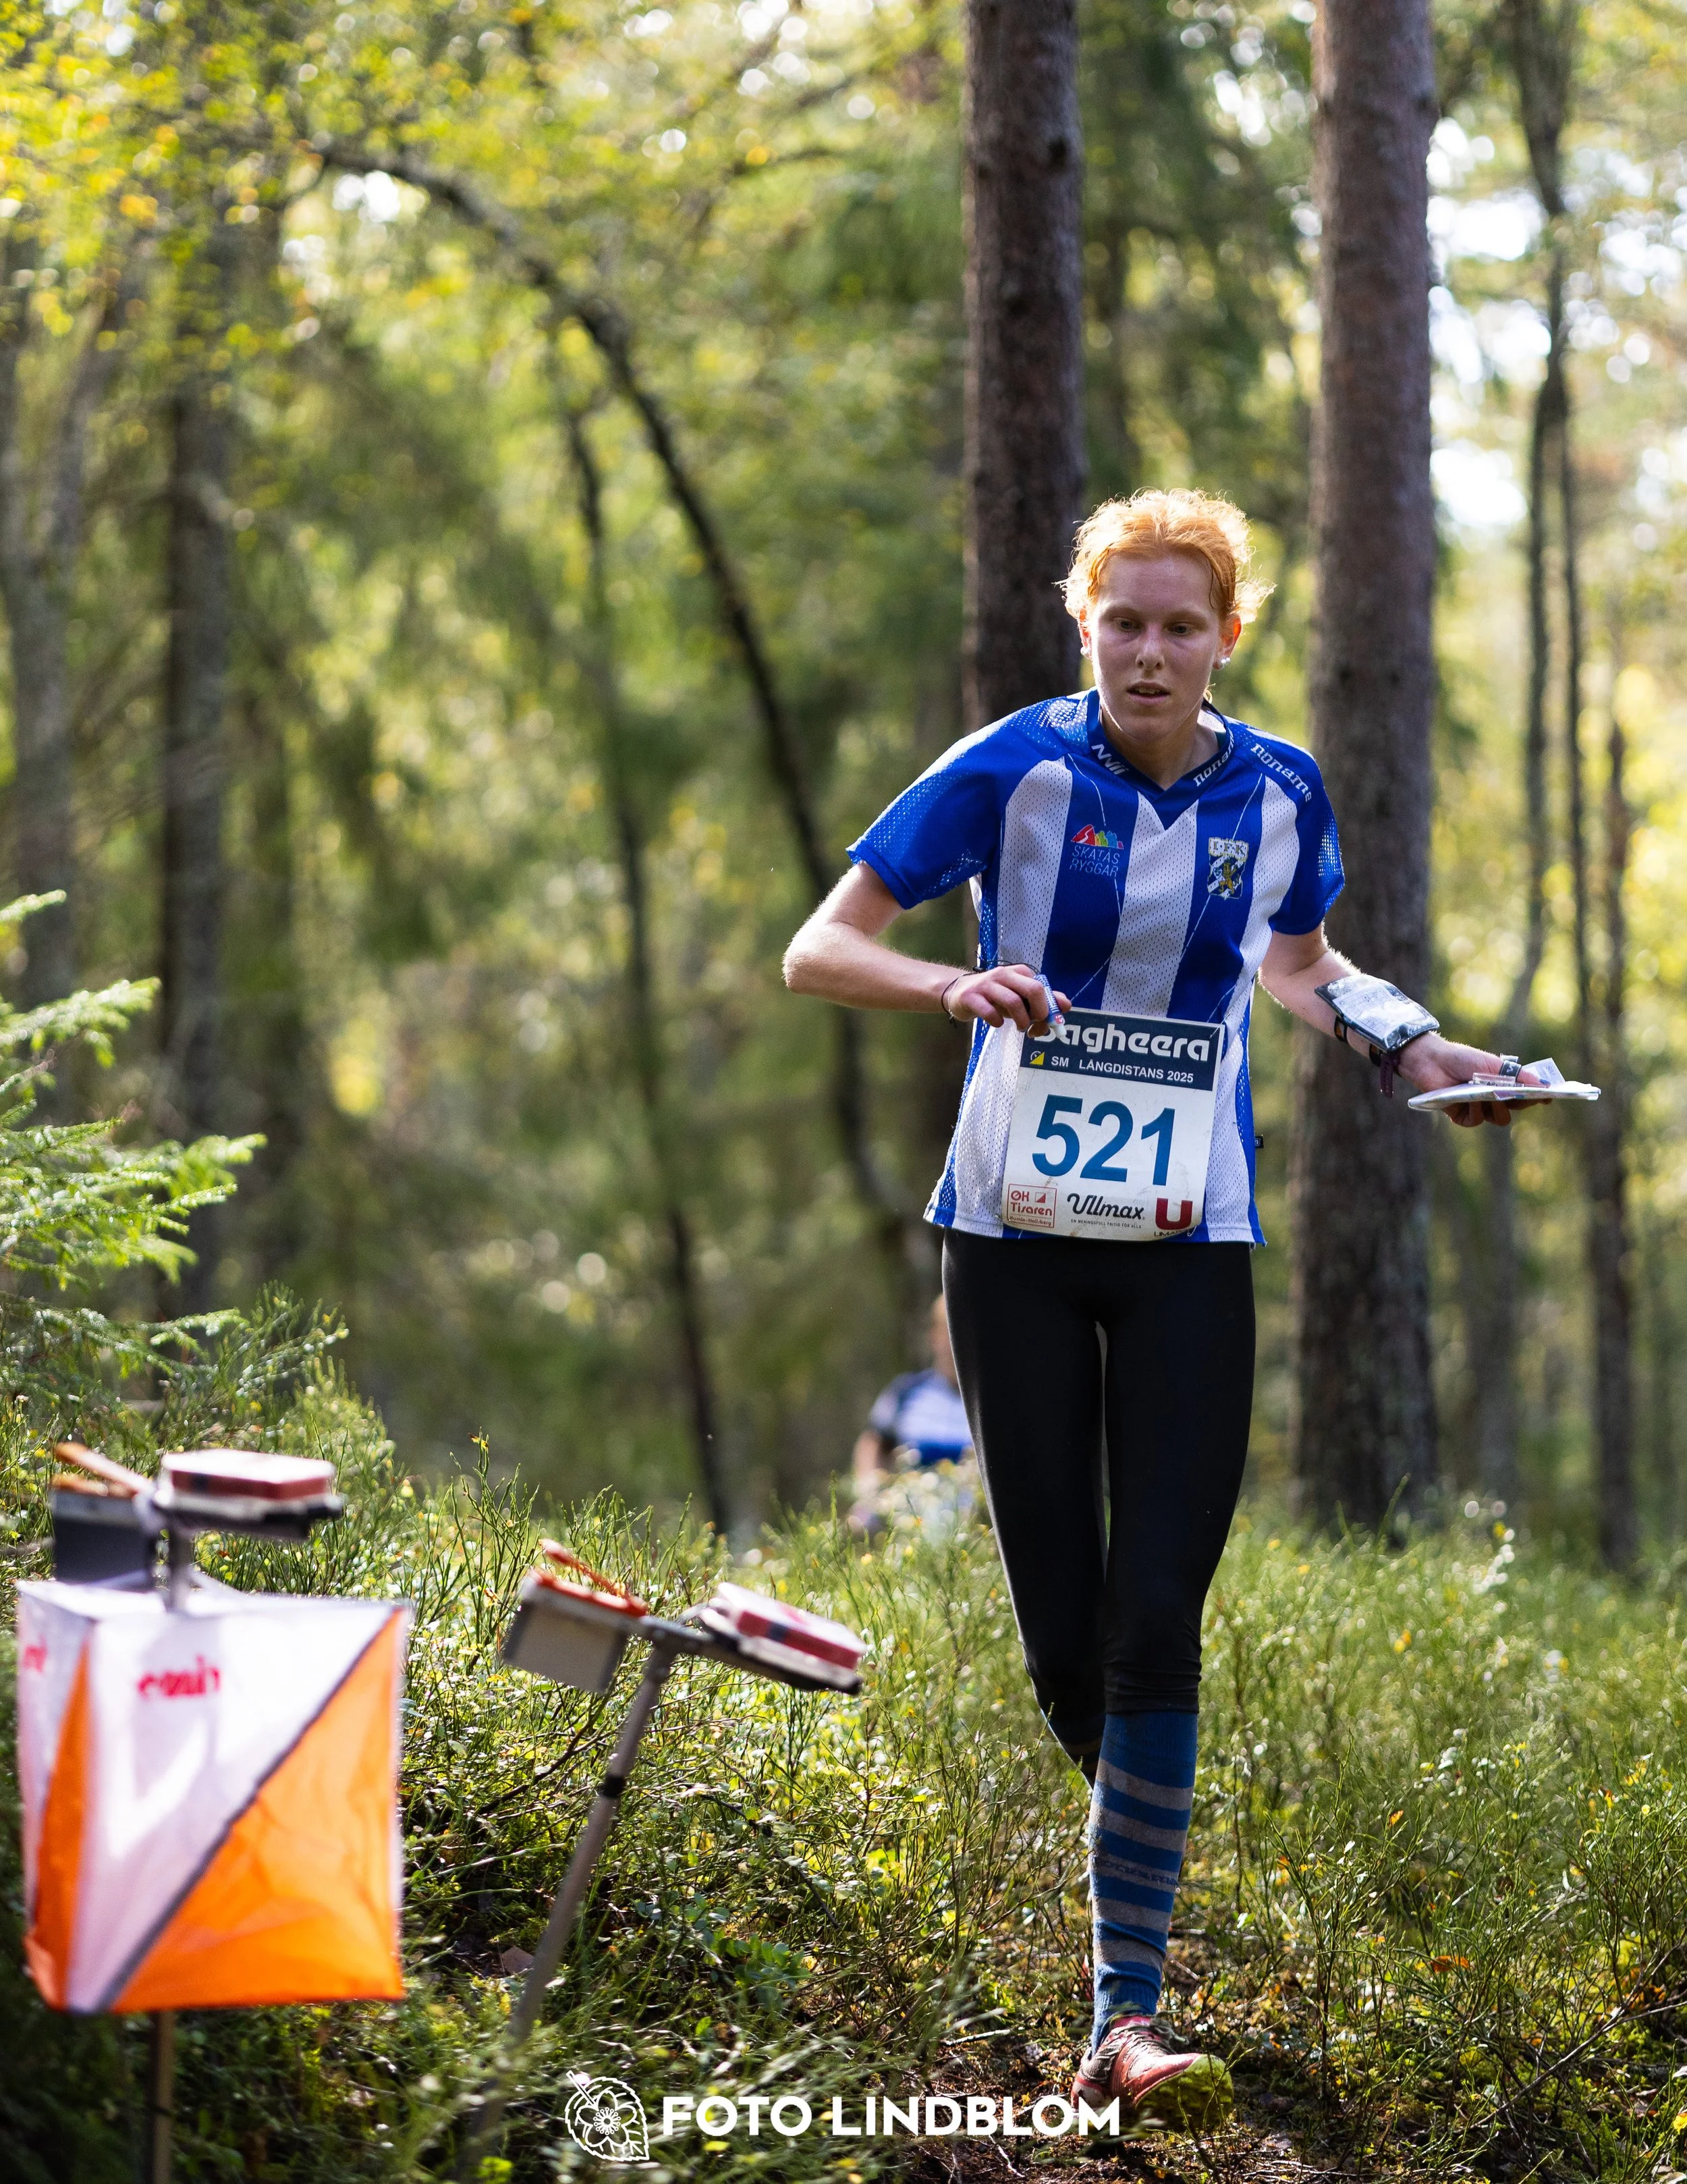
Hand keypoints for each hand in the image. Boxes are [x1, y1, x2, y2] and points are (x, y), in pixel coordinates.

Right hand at [943, 964, 1070, 1032]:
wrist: (958, 993)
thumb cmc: (994, 996)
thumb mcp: (1019, 996)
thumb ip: (1043, 999)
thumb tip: (1066, 1005)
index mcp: (1019, 972)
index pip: (1042, 988)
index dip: (1048, 1008)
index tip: (1044, 1022)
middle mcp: (1004, 975)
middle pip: (1033, 989)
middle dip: (1039, 1012)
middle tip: (1034, 1024)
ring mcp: (986, 985)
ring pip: (1013, 1001)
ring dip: (1021, 1020)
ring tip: (1020, 1028)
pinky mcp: (971, 997)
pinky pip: (989, 1011)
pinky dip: (997, 1021)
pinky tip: (998, 1023)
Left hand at [1396, 1034, 1541, 1128]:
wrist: (1434, 1061)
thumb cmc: (1464, 1059)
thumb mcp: (1494, 1064)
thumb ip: (1518, 1075)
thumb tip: (1544, 1084)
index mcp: (1503, 1085)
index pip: (1526, 1095)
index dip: (1539, 1097)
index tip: (1551, 1096)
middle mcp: (1493, 1099)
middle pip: (1516, 1108)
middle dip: (1522, 1102)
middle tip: (1526, 1096)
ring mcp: (1478, 1109)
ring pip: (1499, 1118)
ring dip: (1498, 1107)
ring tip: (1491, 1095)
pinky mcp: (1462, 1116)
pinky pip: (1476, 1120)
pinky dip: (1476, 1110)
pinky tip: (1471, 1099)